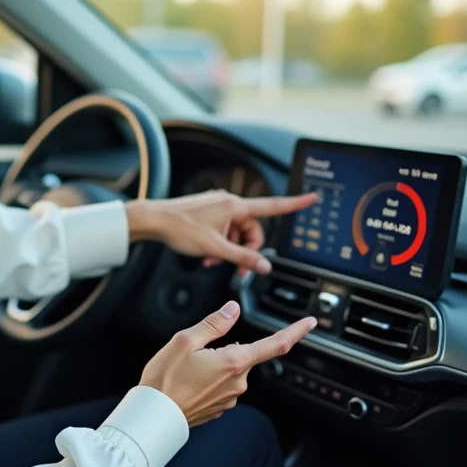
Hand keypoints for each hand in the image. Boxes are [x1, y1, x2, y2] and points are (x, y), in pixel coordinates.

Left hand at [124, 190, 317, 274]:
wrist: (153, 220)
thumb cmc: (180, 229)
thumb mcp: (216, 249)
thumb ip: (243, 258)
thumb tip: (264, 266)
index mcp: (235, 206)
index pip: (272, 206)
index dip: (295, 204)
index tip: (312, 198)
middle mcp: (229, 202)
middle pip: (252, 229)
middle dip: (246, 250)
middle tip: (235, 269)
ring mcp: (217, 206)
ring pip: (236, 232)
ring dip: (229, 250)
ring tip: (213, 261)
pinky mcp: (208, 212)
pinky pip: (223, 230)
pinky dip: (219, 244)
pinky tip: (207, 256)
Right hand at [139, 301, 315, 426]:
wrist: (153, 416)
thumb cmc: (165, 379)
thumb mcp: (185, 340)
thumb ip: (214, 323)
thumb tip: (233, 309)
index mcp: (234, 362)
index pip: (276, 345)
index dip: (296, 331)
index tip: (310, 322)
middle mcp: (239, 382)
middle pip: (243, 355)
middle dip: (225, 348)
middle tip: (195, 350)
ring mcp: (231, 397)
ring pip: (231, 370)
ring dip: (215, 364)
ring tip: (185, 369)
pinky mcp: (221, 407)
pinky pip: (221, 385)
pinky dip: (208, 379)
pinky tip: (188, 381)